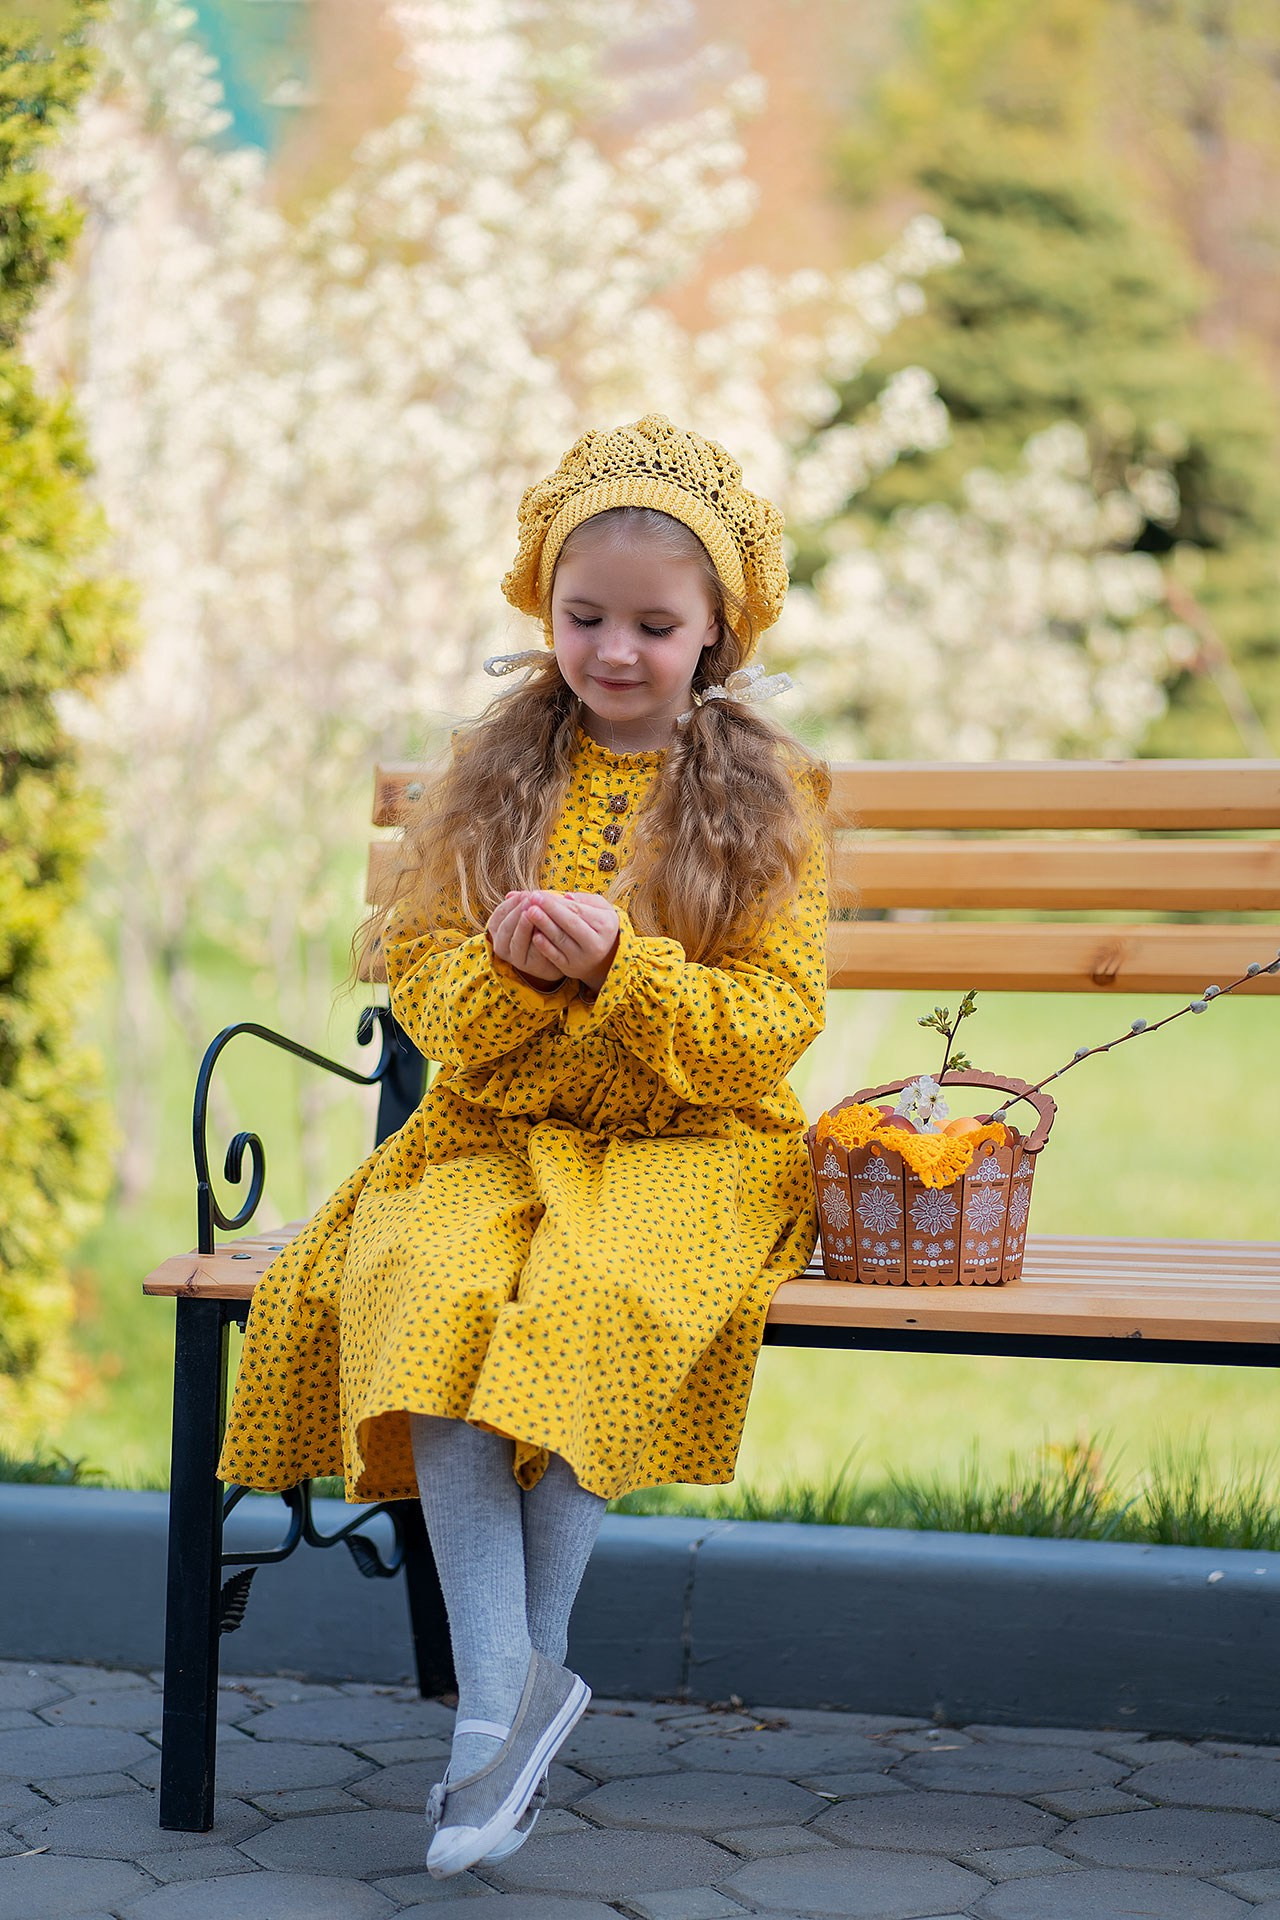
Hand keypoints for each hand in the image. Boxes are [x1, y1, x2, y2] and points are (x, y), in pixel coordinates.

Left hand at [488, 890, 619, 992]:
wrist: (604, 957)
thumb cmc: (599, 926)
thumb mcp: (601, 909)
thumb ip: (586, 899)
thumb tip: (566, 896)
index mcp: (605, 925)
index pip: (578, 910)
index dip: (558, 902)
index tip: (540, 893)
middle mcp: (595, 943)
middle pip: (570, 924)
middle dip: (550, 910)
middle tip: (532, 898)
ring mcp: (582, 957)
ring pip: (560, 939)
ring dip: (544, 925)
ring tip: (529, 911)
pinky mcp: (570, 968)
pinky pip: (555, 957)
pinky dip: (544, 946)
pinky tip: (534, 935)